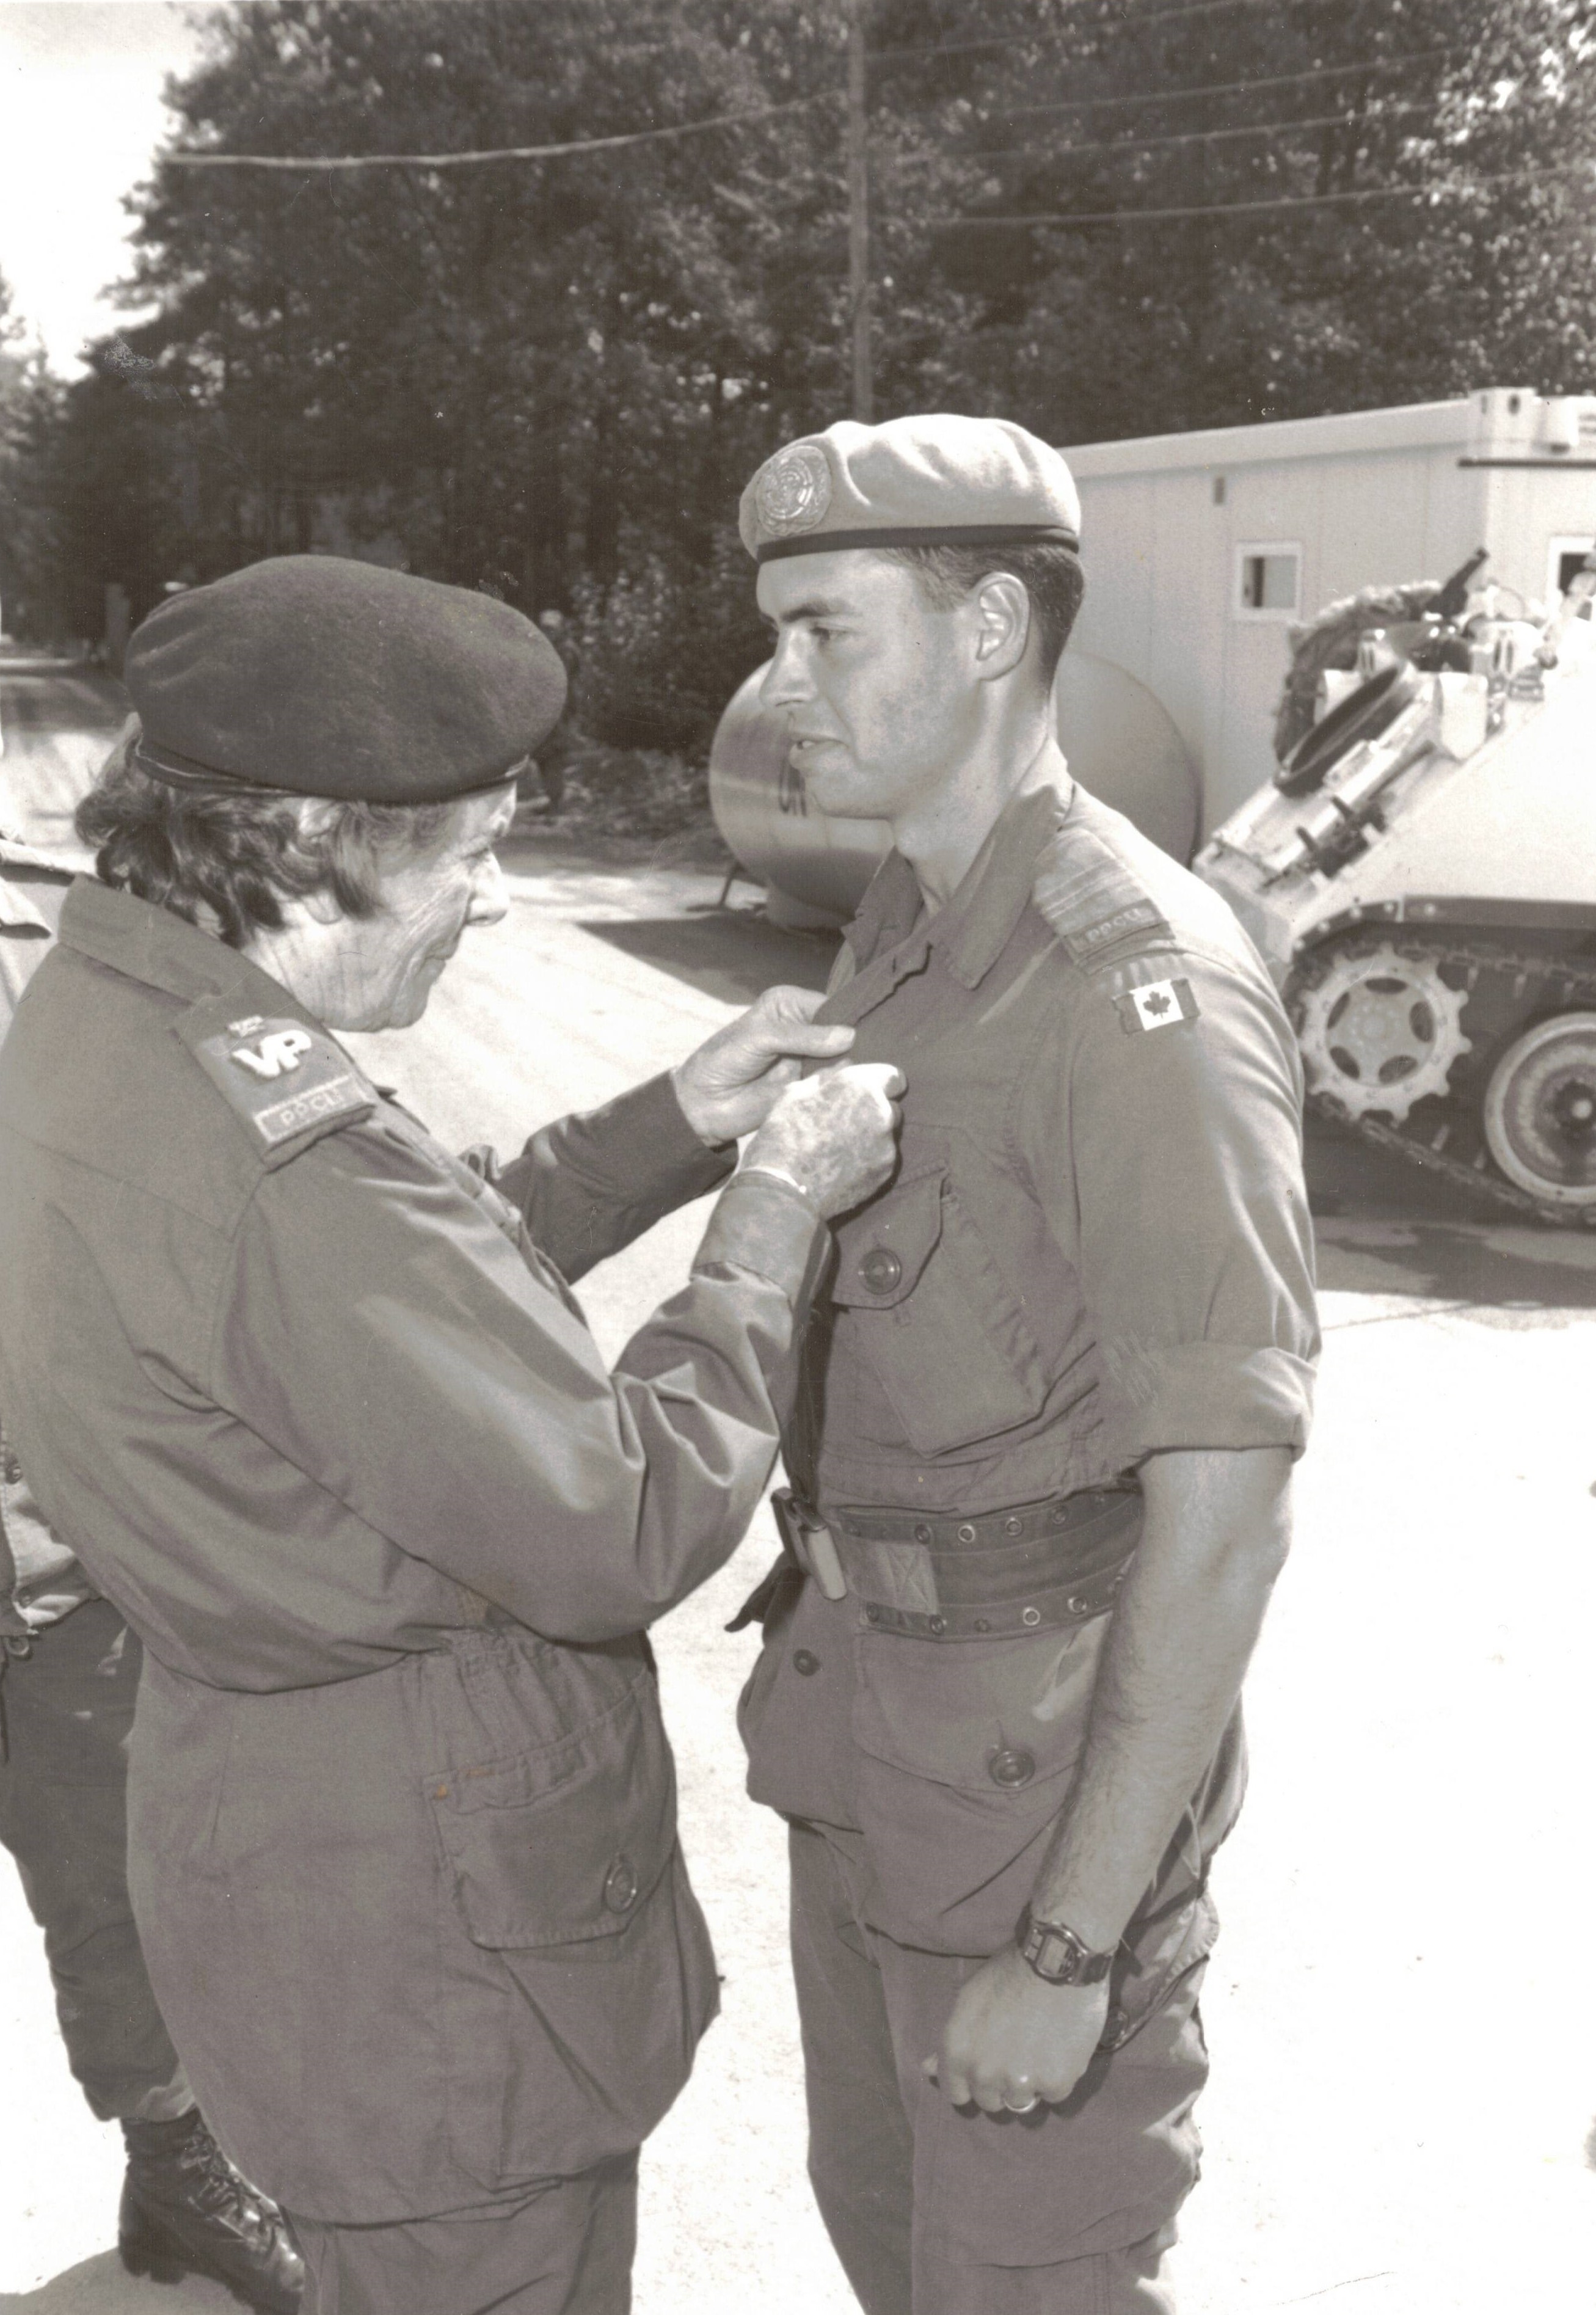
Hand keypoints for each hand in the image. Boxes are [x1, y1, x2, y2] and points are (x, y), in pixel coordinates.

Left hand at [671, 986, 855, 1145]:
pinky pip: (835, 1083)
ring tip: (859, 1071)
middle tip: (870, 1051)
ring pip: (844, 1059)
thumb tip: (849, 1036)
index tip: (868, 1028)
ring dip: (850, 1065)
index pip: (832, 1005)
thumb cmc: (724, 1059)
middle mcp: (805, 1028)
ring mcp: (810, 1059)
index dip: (848, 1016)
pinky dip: (841, 1085)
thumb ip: (803, 1036)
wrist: (704, 1104)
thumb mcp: (761, 1038)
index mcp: (790, 1004)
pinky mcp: (811, 1086)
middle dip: (854, 1042)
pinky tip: (847, 1086)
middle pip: (842, 1031)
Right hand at [743, 1061, 903, 1220]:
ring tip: (840, 1149)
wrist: (785, 1188)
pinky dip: (868, 1161)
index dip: (880, 1083)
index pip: (894, 1077)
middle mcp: (882, 1113)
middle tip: (845, 1123)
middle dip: (874, 1112)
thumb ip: (827, 1077)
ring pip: (886, 1136)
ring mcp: (886, 1146)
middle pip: (892, 1108)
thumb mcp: (795, 1093)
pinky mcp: (885, 1173)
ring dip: (872, 1137)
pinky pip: (882, 1160)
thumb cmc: (784, 1134)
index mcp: (862, 1087)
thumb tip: (844, 1067)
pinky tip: (843, 1167)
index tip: (867, 1092)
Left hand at [923, 1944, 1109, 2113]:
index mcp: (957, 2052)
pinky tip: (1061, 2047)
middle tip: (1017, 2053)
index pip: (956, 2094)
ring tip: (1041, 2048)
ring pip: (1022, 2101)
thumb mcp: (968, 2000)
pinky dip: (1059, 2076)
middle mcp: (983, 2073)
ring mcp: (1020, 2082)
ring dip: (1030, 2082)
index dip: (971, 2082)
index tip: (986, 2069)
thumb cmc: (1009, 1972)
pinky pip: (1054, 2093)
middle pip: (990, 2101)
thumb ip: (952, 2041)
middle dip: (1001, 2083)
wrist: (1056, 1961)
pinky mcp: (1055, 2083)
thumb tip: (929, 2069)